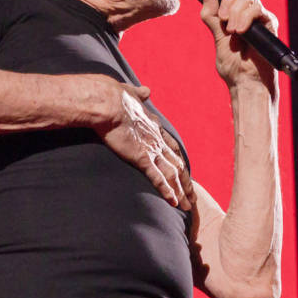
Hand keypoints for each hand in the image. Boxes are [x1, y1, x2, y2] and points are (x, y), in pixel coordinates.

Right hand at [93, 78, 192, 211]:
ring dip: (181, 192)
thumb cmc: (112, 96)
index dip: (179, 162)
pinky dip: (167, 191)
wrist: (105, 101)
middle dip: (186, 183)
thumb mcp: (130, 93)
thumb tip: (146, 90)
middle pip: (177, 165)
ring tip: (187, 207)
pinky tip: (173, 203)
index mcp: (154, 126)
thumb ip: (139, 94)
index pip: (172, 148)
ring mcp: (151, 149)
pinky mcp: (141, 158)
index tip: (184, 172)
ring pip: (172, 175)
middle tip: (192, 198)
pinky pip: (157, 178)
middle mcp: (157, 140)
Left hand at [199, 0, 281, 91]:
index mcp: (237, 12)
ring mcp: (261, 17)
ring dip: (235, 11)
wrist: (246, 83)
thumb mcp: (217, 37)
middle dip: (228, 0)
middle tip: (223, 20)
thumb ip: (212, 16)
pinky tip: (240, 32)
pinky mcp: (269, 24)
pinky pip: (257, 9)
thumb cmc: (233, 66)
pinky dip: (245, 18)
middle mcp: (250, 11)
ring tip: (232, 31)